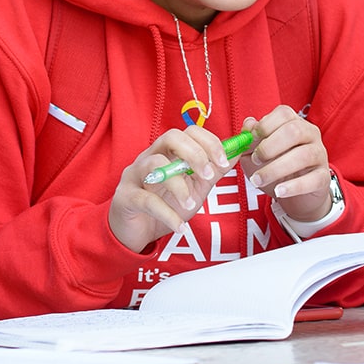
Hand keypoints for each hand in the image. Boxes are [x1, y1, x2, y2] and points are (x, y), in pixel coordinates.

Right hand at [108, 124, 233, 251]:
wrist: (137, 231)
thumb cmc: (165, 204)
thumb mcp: (195, 187)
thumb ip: (213, 171)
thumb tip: (238, 152)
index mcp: (167, 152)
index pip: (188, 132)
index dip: (209, 143)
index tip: (224, 162)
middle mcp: (149, 157)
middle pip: (170, 137)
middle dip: (195, 154)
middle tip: (208, 176)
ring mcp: (134, 175)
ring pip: (155, 165)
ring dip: (179, 185)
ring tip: (191, 205)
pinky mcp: (126, 197)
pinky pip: (147, 200)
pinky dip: (167, 215)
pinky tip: (180, 228)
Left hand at [239, 106, 332, 222]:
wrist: (294, 194)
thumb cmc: (273, 165)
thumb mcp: (256, 150)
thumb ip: (250, 137)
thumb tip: (249, 124)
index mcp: (293, 122)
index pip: (284, 113)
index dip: (265, 125)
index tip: (251, 139)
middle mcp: (310, 134)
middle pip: (294, 131)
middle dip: (269, 146)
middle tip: (255, 160)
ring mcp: (319, 155)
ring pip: (303, 156)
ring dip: (276, 169)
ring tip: (258, 179)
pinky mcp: (324, 177)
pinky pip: (313, 179)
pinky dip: (294, 186)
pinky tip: (279, 191)